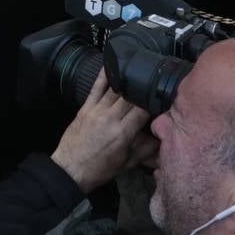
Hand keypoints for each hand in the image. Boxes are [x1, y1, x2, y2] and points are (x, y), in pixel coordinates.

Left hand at [51, 69, 152, 192]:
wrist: (71, 169)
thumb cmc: (99, 169)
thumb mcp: (127, 164)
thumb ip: (147, 150)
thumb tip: (162, 138)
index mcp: (123, 133)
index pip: (143, 110)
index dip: (154, 102)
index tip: (161, 98)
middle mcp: (110, 118)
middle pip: (131, 97)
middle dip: (143, 91)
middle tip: (153, 84)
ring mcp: (96, 111)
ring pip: (115, 90)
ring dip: (127, 81)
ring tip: (138, 72)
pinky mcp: (85, 108)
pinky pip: (96, 88)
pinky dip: (104, 75)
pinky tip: (111, 64)